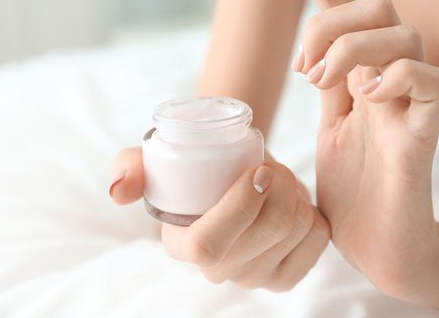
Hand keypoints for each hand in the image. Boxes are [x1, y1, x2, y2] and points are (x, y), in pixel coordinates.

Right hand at [110, 148, 329, 291]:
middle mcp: (220, 272)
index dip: (242, 205)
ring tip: (278, 180)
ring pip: (299, 229)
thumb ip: (131, 168)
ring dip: (296, 192)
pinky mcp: (287, 275)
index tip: (259, 169)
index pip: (212, 244)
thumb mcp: (157, 161)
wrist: (229, 177)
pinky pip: (319, 239)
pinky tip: (294, 202)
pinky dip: (314, 210)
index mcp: (185, 247)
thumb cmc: (195, 169)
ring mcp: (256, 278)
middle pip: (271, 229)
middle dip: (281, 185)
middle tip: (270, 165)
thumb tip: (119, 192)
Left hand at [274, 0, 438, 301]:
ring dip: (353, 48)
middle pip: (380, 6)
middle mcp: (391, 82)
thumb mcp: (329, 129)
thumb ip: (330, 86)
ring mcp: (411, 105)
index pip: (348, 13)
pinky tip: (365, 98)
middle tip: (305, 69)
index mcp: (363, 77)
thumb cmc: (354, 194)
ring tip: (325, 85)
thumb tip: (312, 50)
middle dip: (332, 21)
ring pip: (405, 34)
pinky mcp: (426, 135)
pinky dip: (395, 79)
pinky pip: (433, 82)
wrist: (378, 248)